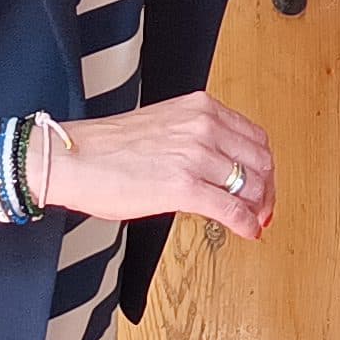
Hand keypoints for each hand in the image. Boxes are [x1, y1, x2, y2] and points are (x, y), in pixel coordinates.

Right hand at [47, 91, 277, 237]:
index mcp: (201, 108)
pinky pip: (232, 209)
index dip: (264, 166)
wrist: (73, 158)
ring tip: (254, 222)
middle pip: (260, 162)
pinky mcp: (185, 187)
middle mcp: (204, 126)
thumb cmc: (108, 146)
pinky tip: (248, 231)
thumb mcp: (165, 125)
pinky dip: (247, 224)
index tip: (263, 182)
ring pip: (251, 187)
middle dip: (266, 190)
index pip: (255, 137)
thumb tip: (220, 167)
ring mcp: (196, 156)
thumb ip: (196, 137)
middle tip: (263, 207)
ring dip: (258, 209)